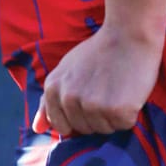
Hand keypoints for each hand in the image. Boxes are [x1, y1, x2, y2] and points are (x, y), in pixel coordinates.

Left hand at [33, 24, 162, 136]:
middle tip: (104, 89)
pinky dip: (128, 113)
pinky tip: (127, 92)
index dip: (77, 116)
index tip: (87, 97)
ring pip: (104, 130)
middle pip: (84, 129)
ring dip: (112, 116)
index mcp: (52, 89)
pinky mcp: (116, 110)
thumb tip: (37, 130)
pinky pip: (123, 125)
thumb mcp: (66, 71)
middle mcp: (68, 98)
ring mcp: (92, 105)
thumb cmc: (97, 54)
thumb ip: (49, 100)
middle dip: (95, 116)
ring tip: (115, 89)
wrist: (126, 36)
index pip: (61, 125)